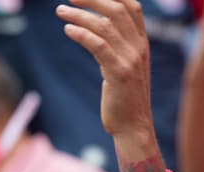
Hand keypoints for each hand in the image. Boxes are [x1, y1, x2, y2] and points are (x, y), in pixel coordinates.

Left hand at [58, 0, 155, 142]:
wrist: (134, 127)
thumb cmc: (124, 98)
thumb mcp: (125, 66)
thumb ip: (117, 46)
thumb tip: (98, 27)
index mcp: (142, 43)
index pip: (132, 6)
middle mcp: (139, 48)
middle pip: (117, 10)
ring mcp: (131, 60)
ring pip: (104, 26)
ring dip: (80, 15)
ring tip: (61, 11)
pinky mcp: (119, 74)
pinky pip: (98, 46)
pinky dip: (81, 34)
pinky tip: (68, 30)